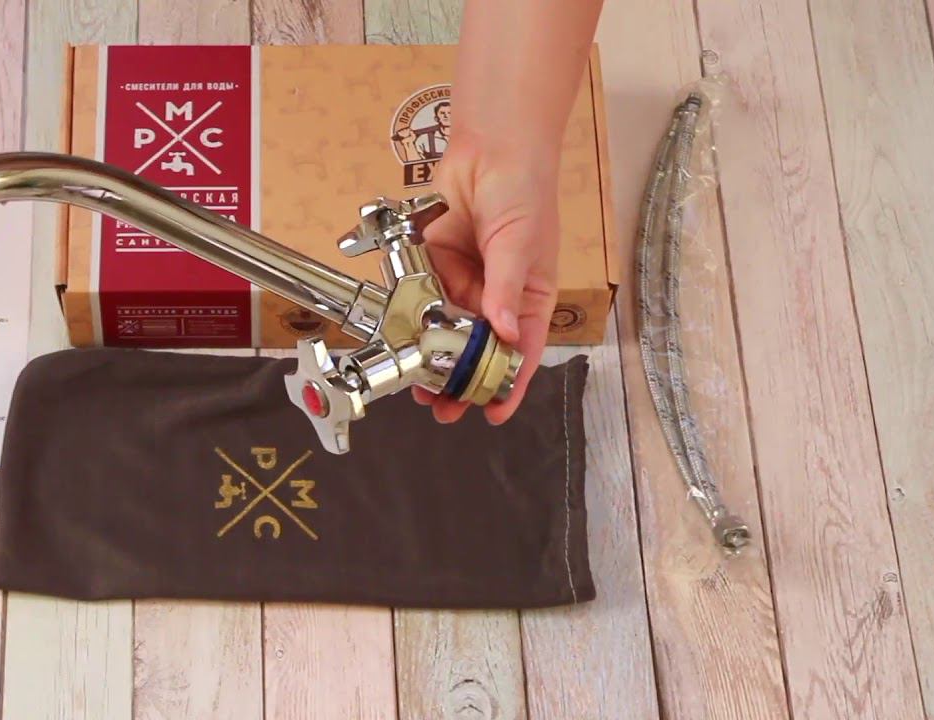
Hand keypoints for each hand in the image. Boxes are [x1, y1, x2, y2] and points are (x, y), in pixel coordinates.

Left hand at [413, 135, 560, 424]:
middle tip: (442, 407)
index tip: (494, 412)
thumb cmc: (524, 190)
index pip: (521, 351)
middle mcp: (497, 296)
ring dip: (432, 354)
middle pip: (478, 348)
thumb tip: (502, 331)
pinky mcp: (437, 265)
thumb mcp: (521, 244)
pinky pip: (424, 297)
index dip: (509, 385)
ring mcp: (465, 281)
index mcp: (528, 298)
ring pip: (446, 329)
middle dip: (460, 379)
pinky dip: (414, 317)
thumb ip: (506, 290)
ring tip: (417, 383)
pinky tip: (405, 335)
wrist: (490, 147)